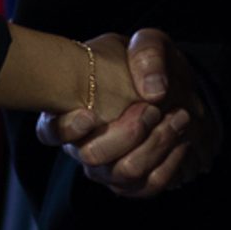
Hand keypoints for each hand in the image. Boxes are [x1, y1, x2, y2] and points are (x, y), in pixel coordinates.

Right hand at [35, 29, 218, 198]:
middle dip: (127, 134)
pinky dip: (169, 163)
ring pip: (123, 173)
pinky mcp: (131, 183)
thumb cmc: (145, 65)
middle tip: (151, 109)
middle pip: (92, 156)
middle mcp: (81, 146)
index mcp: (68, 110)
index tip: (89, 115)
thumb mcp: (148, 44)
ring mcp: (105, 169)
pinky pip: (147, 185)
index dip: (66, 129)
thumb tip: (153, 91)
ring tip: (178, 118)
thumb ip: (147, 54)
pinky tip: (180, 139)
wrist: (173, 90)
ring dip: (154, 146)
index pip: (50, 132)